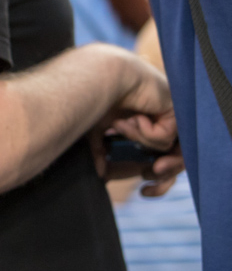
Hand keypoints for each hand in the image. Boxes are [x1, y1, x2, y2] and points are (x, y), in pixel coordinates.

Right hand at [86, 46, 182, 193]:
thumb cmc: (92, 100)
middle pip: (177, 158)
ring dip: (145, 145)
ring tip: (123, 129)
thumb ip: (101, 153)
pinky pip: (164, 136)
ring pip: (171, 149)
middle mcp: (162, 122)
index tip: (145, 192)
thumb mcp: (95, 134)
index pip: (165, 160)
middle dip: (164, 173)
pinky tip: (130, 118)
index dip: (159, 180)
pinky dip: (142, 132)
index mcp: (148, 128)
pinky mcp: (174, 110)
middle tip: (149, 177)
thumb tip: (100, 175)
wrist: (97, 79)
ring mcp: (171, 115)